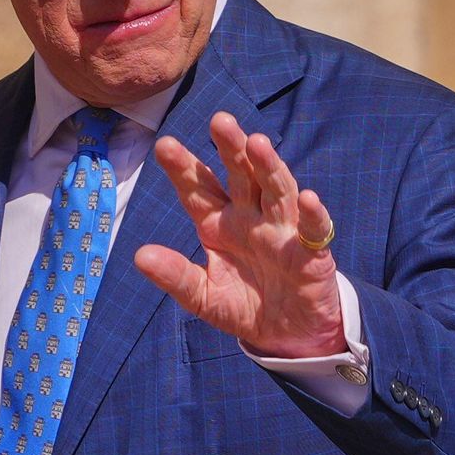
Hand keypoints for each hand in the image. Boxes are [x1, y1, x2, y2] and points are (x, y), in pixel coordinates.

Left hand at [135, 111, 344, 358]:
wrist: (288, 334)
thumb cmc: (244, 306)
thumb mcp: (203, 297)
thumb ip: (176, 276)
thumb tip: (139, 256)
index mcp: (220, 224)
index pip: (200, 189)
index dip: (184, 168)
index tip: (164, 145)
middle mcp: (251, 219)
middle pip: (242, 176)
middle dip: (231, 148)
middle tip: (219, 121)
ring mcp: (283, 232)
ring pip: (277, 191)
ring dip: (269, 167)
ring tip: (257, 143)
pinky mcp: (312, 253)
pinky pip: (315, 230)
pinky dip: (313, 215)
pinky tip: (308, 197)